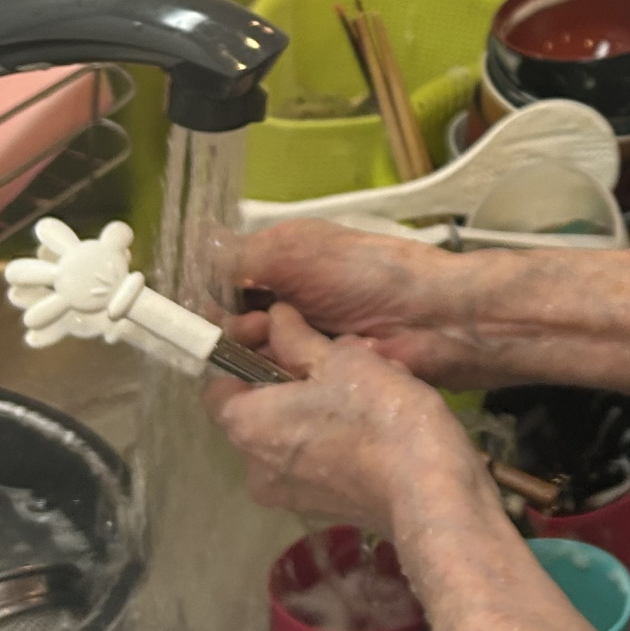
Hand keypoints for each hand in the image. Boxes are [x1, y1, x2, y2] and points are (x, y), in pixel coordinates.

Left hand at [204, 301, 483, 531]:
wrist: (429, 491)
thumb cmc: (377, 416)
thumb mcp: (340, 359)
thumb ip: (297, 338)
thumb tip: (276, 319)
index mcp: (245, 426)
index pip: (217, 386)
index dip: (245, 357)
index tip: (282, 341)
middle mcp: (254, 467)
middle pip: (257, 412)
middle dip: (290, 382)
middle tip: (333, 358)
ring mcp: (288, 495)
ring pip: (290, 436)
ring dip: (316, 409)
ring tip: (364, 386)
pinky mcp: (321, 509)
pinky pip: (315, 461)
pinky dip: (333, 439)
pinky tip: (374, 422)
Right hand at [232, 220, 491, 383]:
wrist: (435, 320)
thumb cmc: (366, 275)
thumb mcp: (297, 251)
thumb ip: (242, 255)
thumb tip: (194, 250)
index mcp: (284, 261)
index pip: (228, 281)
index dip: (213, 297)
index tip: (206, 311)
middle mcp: (291, 298)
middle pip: (236, 322)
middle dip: (231, 330)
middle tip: (246, 333)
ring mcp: (307, 338)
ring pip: (256, 355)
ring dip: (254, 355)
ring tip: (268, 351)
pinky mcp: (323, 374)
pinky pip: (284, 380)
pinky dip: (278, 379)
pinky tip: (281, 377)